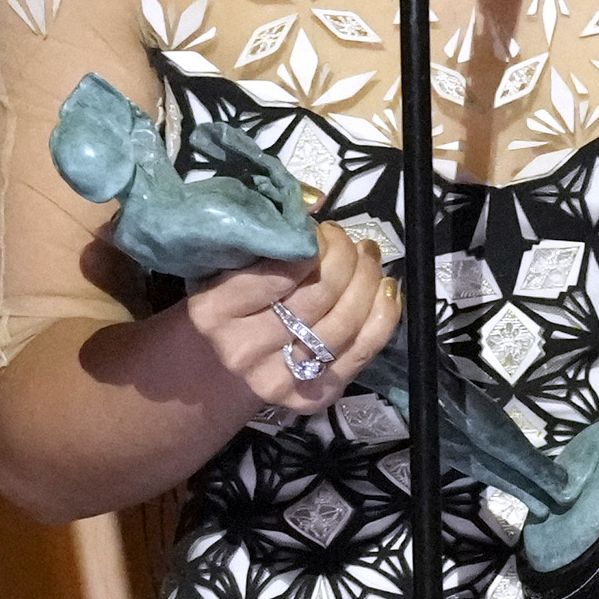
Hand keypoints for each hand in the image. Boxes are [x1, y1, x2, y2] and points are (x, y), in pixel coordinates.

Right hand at [184, 221, 402, 414]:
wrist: (212, 374)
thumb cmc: (223, 306)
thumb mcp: (226, 266)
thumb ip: (263, 237)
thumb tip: (314, 201)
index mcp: (214, 310)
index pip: (282, 271)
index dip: (316, 244)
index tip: (323, 231)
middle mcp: (243, 349)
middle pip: (319, 295)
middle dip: (347, 258)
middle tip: (352, 242)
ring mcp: (278, 380)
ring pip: (345, 324)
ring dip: (369, 283)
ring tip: (370, 260)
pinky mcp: (310, 398)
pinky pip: (362, 353)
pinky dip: (384, 317)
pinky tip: (386, 291)